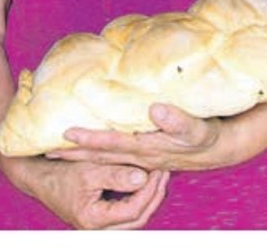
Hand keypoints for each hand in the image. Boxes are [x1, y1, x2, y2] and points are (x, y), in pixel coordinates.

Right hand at [0, 155, 168, 229]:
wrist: (42, 179)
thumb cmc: (61, 173)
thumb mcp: (88, 169)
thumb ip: (116, 175)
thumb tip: (142, 178)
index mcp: (93, 219)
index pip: (132, 210)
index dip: (149, 190)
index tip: (158, 170)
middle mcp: (98, 229)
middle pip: (138, 218)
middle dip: (154, 195)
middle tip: (164, 172)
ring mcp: (102, 226)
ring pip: (136, 218)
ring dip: (150, 197)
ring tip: (159, 174)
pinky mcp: (104, 219)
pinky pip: (129, 213)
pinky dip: (140, 198)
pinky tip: (147, 181)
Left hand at [50, 103, 226, 172]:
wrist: (221, 149)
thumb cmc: (208, 136)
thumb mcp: (198, 128)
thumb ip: (178, 120)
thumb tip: (154, 109)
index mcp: (148, 148)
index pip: (112, 144)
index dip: (89, 139)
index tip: (66, 134)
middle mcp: (140, 156)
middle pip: (101, 156)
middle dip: (74, 155)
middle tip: (46, 151)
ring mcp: (142, 157)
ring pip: (105, 158)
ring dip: (82, 156)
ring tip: (59, 151)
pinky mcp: (146, 154)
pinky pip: (115, 155)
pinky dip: (98, 153)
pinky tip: (89, 149)